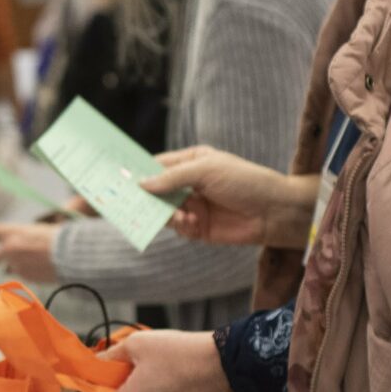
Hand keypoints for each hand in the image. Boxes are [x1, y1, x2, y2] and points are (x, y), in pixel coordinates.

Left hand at [0, 220, 60, 278]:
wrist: (72, 254)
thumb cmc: (57, 237)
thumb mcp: (34, 231)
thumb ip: (18, 240)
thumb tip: (10, 256)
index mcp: (13, 232)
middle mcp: (10, 248)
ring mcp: (16, 264)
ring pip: (11, 265)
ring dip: (17, 264)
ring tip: (38, 257)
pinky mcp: (25, 276)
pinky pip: (24, 274)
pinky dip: (29, 271)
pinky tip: (43, 265)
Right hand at [141, 147, 318, 248]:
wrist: (273, 212)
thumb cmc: (244, 181)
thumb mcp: (206, 170)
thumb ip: (172, 177)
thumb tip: (141, 184)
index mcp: (190, 162)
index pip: (156, 166)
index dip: (137, 172)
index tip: (117, 178)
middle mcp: (188, 184)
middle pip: (155, 191)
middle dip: (142, 196)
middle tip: (124, 201)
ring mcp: (192, 206)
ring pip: (163, 211)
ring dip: (165, 213)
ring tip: (178, 214)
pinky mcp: (198, 228)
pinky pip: (177, 227)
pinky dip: (179, 226)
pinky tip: (191, 223)